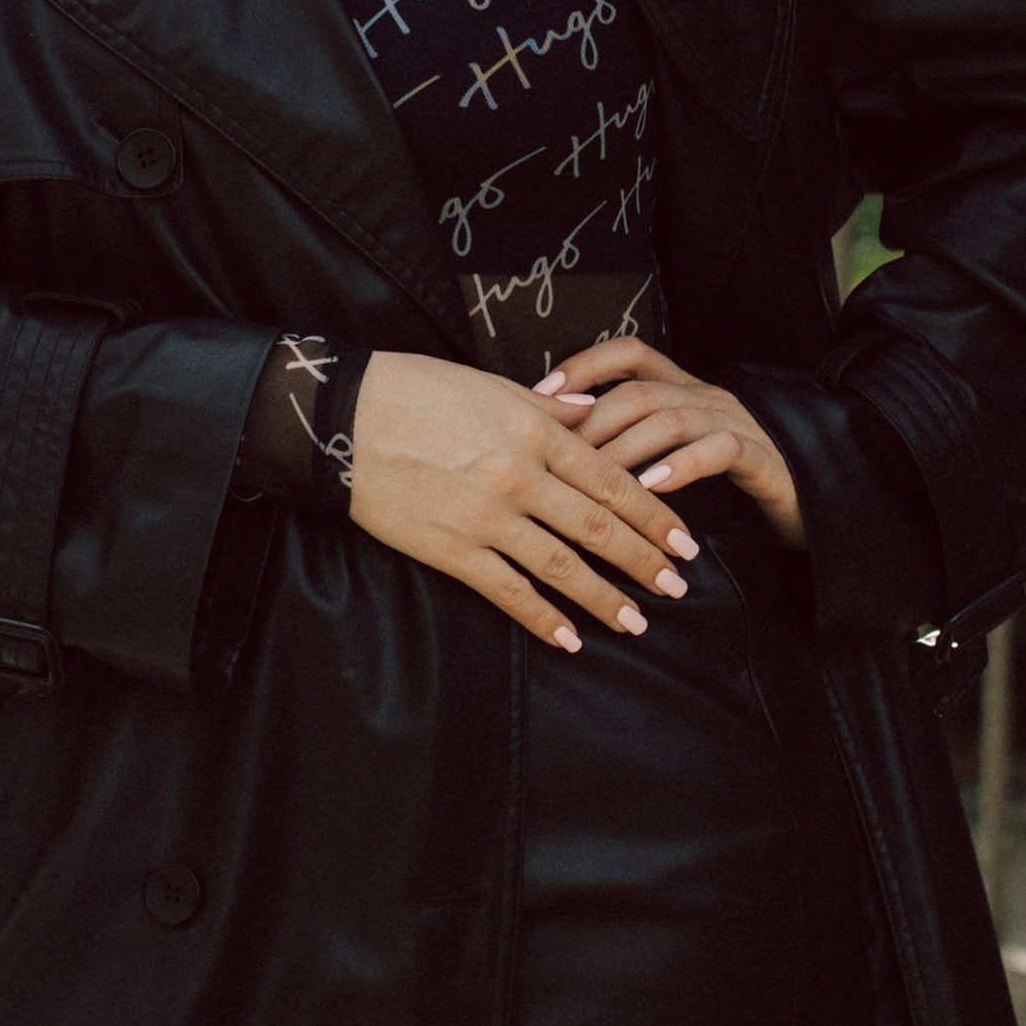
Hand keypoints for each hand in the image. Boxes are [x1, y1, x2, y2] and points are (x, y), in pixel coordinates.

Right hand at [348, 349, 702, 653]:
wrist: (342, 417)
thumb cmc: (415, 390)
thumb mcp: (490, 385)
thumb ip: (548, 407)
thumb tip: (594, 415)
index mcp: (534, 432)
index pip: (612, 481)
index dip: (654, 516)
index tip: (684, 541)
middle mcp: (520, 477)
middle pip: (598, 528)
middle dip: (644, 562)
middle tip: (678, 587)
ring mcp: (487, 517)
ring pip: (561, 567)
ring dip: (604, 599)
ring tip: (636, 622)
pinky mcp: (451, 549)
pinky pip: (508, 592)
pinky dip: (542, 619)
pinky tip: (568, 639)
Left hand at [532, 340, 804, 549]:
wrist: (813, 508)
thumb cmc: (730, 489)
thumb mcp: (677, 457)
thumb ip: (633, 444)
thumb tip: (561, 451)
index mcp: (685, 389)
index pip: (631, 352)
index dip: (586, 364)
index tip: (542, 393)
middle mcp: (708, 396)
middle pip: (640, 390)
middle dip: (593, 420)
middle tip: (555, 456)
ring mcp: (736, 422)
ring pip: (672, 417)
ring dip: (627, 446)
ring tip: (594, 475)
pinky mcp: (761, 457)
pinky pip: (718, 448)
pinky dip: (680, 466)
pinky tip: (651, 487)